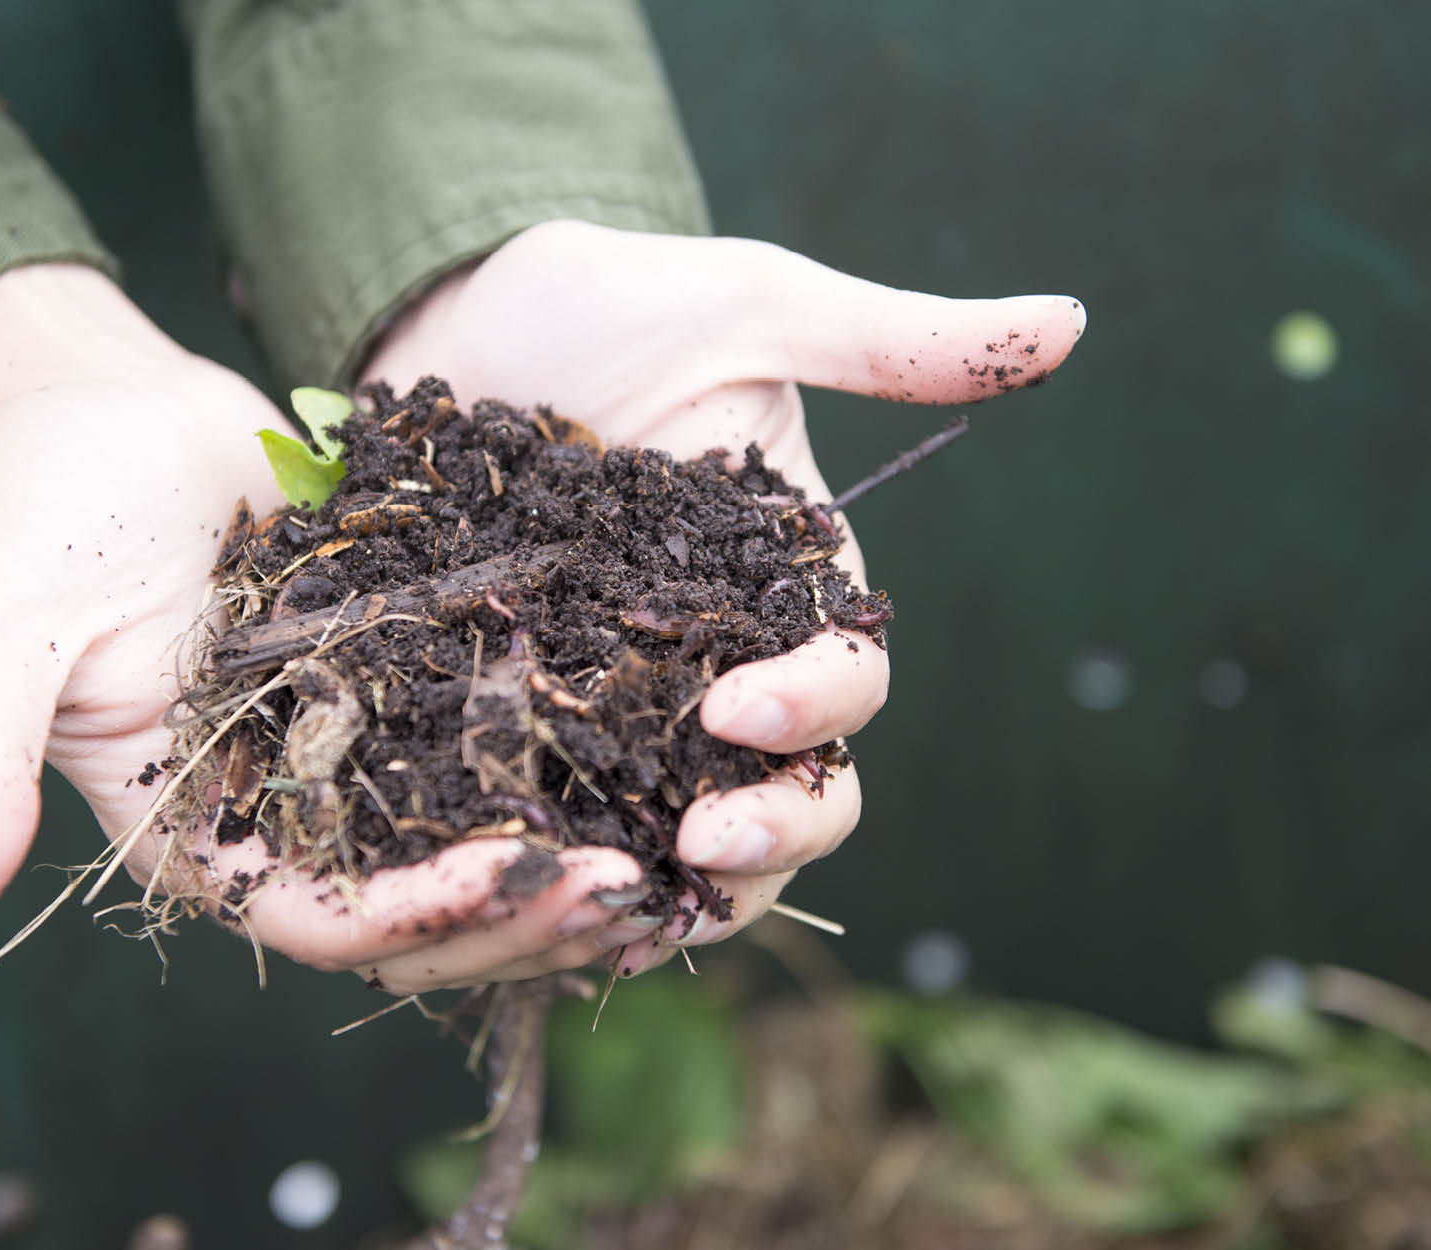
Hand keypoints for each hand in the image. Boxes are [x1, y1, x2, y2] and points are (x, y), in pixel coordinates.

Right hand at [0, 264, 645, 984]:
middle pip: (423, 902)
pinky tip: (655, 732)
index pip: (320, 918)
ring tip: (672, 835)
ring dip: (568, 845)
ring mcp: (358, 747)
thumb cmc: (37, 516)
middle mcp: (291, 810)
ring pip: (477, 831)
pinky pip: (497, 732)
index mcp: (198, 832)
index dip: (418, 917)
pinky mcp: (407, 676)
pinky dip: (567, 748)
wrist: (107, 409)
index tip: (519, 876)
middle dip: (523, 908)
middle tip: (635, 884)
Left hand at [360, 220, 1086, 983]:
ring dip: (678, 888)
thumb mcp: (754, 309)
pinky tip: (530, 901)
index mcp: (791, 587)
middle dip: (770, 833)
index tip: (735, 710)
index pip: (844, 681)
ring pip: (687, 832)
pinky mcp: (526, 713)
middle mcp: (722, 661)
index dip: (815, 709)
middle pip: (792, 789)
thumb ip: (895, 344)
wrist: (459, 311)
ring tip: (623, 918)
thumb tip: (1071, 321)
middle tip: (703, 845)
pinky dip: (568, 863)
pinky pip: (567, 812)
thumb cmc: (615, 304)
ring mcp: (624, 698)